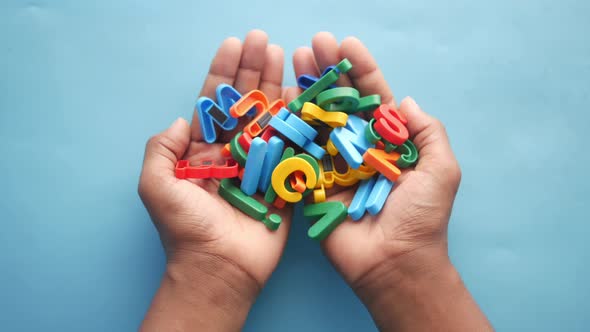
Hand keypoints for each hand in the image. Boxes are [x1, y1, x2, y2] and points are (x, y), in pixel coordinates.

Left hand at [138, 30, 290, 330]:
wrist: (220, 267)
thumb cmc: (186, 229)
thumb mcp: (156, 185)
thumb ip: (161, 149)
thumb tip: (182, 120)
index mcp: (203, 150)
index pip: (215, 102)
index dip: (224, 72)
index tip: (234, 44)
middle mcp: (234, 151)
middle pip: (245, 102)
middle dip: (253, 69)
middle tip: (264, 40)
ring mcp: (260, 164)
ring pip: (270, 116)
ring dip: (277, 85)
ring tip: (285, 54)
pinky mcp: (283, 179)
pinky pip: (292, 144)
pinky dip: (299, 118)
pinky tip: (303, 92)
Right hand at [292, 33, 490, 330]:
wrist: (393, 264)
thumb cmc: (422, 219)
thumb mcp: (441, 170)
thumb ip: (428, 132)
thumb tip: (405, 101)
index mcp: (388, 142)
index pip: (373, 98)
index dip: (360, 71)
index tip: (346, 45)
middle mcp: (358, 148)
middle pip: (340, 103)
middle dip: (327, 72)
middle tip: (312, 44)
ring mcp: (334, 165)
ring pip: (318, 121)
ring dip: (306, 90)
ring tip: (293, 60)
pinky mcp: (313, 184)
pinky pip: (300, 153)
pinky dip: (290, 127)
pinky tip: (279, 100)